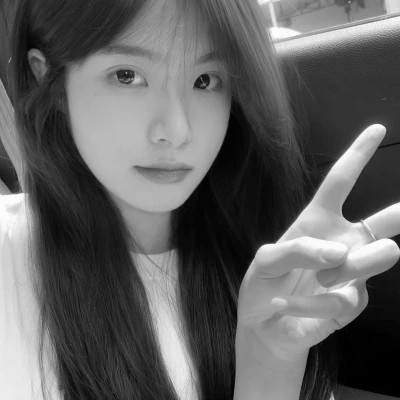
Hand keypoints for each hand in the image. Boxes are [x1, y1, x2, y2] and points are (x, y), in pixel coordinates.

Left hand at [237, 124, 399, 363]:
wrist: (263, 323)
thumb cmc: (262, 284)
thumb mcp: (266, 261)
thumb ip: (296, 250)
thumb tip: (339, 252)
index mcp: (318, 222)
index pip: (340, 182)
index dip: (356, 156)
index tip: (377, 130)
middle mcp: (342, 242)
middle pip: (386, 221)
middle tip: (381, 232)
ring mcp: (352, 272)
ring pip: (376, 257)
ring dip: (343, 269)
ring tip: (317, 279)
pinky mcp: (352, 302)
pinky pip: (345, 298)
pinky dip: (312, 304)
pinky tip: (292, 306)